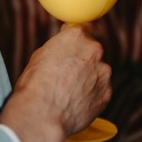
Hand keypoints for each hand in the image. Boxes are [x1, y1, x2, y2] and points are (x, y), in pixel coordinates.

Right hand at [0, 24, 111, 141]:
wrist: (42, 114)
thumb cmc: (35, 85)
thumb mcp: (40, 55)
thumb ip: (59, 47)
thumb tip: (64, 48)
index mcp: (76, 36)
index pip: (84, 27)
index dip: (79, 37)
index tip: (77, 44)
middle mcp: (94, 50)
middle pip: (93, 51)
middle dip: (83, 60)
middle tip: (67, 74)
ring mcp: (103, 72)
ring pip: (98, 72)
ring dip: (88, 78)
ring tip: (69, 92)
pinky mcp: (106, 93)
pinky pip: (100, 90)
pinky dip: (91, 95)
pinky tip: (75, 102)